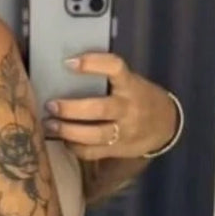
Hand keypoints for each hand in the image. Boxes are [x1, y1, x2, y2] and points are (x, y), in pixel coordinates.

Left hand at [41, 53, 179, 160]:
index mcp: (131, 86)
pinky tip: (63, 140)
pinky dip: (75, 147)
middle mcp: (128, 109)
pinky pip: (92, 152)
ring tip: (50, 125)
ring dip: (68, 131)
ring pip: (94, 135)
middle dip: (71, 108)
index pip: (115, 68)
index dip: (93, 64)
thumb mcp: (131, 82)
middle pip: (99, 109)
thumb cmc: (140, 97)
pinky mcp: (117, 150)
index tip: (69, 63)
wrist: (165, 126)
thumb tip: (68, 70)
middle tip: (51, 105)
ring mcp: (123, 132)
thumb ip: (109, 79)